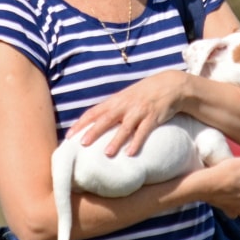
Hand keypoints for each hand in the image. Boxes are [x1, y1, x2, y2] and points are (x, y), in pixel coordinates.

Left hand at [66, 70, 185, 155]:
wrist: (170, 85)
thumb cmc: (144, 93)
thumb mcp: (126, 97)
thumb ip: (112, 109)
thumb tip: (95, 123)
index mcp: (115, 101)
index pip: (93, 112)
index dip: (81, 124)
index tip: (69, 136)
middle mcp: (125, 105)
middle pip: (106, 119)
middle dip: (93, 131)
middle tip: (82, 144)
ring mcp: (139, 111)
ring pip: (125, 127)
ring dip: (116, 140)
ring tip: (107, 153)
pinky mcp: (153, 117)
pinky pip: (143, 131)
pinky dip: (137, 142)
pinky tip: (131, 153)